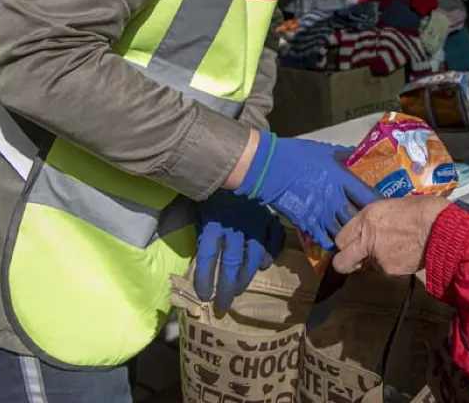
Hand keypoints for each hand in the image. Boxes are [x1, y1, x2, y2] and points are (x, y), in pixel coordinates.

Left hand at [194, 191, 284, 311]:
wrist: (236, 163)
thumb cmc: (212, 190)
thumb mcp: (198, 208)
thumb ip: (200, 230)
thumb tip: (194, 258)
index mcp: (213, 221)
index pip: (207, 255)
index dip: (204, 277)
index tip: (204, 295)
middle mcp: (234, 225)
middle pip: (229, 262)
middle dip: (225, 286)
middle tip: (222, 304)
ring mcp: (255, 221)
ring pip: (252, 256)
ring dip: (245, 276)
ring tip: (238, 291)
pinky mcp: (268, 216)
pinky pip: (274, 238)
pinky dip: (271, 253)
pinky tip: (265, 265)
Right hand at [237, 134, 378, 250]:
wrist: (271, 169)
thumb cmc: (298, 156)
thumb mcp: (325, 150)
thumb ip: (343, 155)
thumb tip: (356, 153)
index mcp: (342, 180)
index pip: (367, 195)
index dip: (378, 202)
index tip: (385, 207)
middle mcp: (335, 199)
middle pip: (358, 218)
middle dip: (368, 223)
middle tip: (375, 227)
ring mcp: (321, 214)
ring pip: (343, 231)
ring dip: (351, 236)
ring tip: (359, 239)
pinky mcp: (307, 223)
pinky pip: (324, 239)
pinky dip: (332, 242)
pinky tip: (337, 244)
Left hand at [332, 196, 450, 275]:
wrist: (441, 229)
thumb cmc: (423, 210)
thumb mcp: (392, 206)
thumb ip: (376, 220)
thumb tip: (373, 227)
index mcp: (366, 218)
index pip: (341, 238)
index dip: (346, 243)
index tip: (353, 244)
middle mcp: (367, 238)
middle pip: (341, 262)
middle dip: (346, 262)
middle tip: (358, 260)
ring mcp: (377, 257)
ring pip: (369, 265)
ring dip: (379, 259)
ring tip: (400, 248)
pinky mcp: (390, 270)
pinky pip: (387, 269)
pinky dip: (395, 263)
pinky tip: (408, 253)